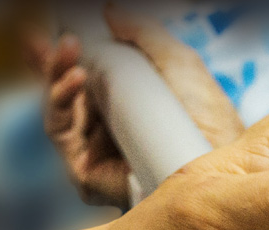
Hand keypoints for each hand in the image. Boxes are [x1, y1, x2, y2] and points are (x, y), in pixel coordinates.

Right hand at [26, 5, 244, 206]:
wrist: (217, 158)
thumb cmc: (207, 117)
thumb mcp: (176, 63)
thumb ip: (144, 35)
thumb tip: (111, 11)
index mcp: (122, 106)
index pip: (82, 79)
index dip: (63, 58)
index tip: (59, 35)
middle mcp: (104, 130)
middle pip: (62, 94)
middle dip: (51, 63)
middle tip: (62, 39)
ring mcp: (92, 152)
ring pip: (56, 110)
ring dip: (55, 75)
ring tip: (68, 52)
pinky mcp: (86, 173)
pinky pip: (60, 133)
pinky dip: (60, 103)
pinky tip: (76, 79)